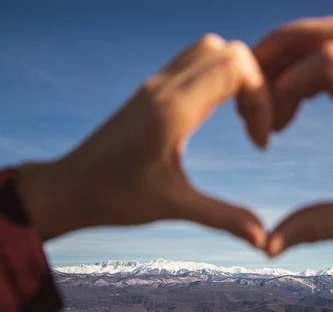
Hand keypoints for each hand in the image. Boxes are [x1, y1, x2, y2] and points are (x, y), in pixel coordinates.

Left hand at [15, 34, 270, 247]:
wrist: (69, 187)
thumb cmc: (116, 198)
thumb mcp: (175, 207)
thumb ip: (225, 219)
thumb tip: (264, 240)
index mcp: (174, 110)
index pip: (236, 69)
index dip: (261, 100)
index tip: (258, 142)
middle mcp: (165, 87)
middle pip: (230, 52)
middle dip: (256, 86)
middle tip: (254, 127)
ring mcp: (156, 84)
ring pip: (212, 50)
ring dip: (237, 76)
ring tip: (241, 117)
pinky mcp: (151, 89)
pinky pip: (195, 61)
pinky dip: (218, 76)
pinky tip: (218, 113)